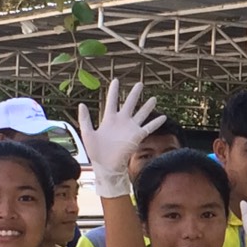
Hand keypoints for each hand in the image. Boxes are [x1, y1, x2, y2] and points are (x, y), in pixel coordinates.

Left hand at [78, 80, 164, 196]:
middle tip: (140, 84)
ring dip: (147, 106)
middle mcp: (121, 121)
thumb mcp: (87, 133)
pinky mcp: (137, 136)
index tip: (116, 80)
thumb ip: (84, 119)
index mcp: (108, 119)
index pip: (111, 101)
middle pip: (129, 104)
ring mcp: (130, 128)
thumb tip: (81, 104)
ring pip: (141, 114)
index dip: (113, 91)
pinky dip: (156, 122)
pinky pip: (149, 127)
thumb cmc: (95, 151)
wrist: (106, 166)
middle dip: (134, 94)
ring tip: (154, 98)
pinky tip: (164, 117)